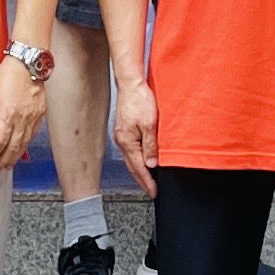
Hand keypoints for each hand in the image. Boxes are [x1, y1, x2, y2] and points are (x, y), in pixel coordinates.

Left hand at [0, 52, 48, 170]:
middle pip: (14, 146)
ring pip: (25, 142)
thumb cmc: (7, 75)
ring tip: (10, 164)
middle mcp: (22, 118)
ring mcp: (34, 117)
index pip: (0, 140)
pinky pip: (33, 134)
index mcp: (8, 113)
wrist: (28, 63)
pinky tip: (22, 149)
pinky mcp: (41, 114)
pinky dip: (27, 144)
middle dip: (6, 159)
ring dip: (17, 155)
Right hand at [109, 69, 158, 189]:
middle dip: (142, 179)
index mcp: (127, 141)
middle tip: (150, 190)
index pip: (138, 168)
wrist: (131, 83)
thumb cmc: (139, 100)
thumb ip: (151, 146)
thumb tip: (151, 164)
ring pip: (131, 158)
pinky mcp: (124, 129)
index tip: (153, 191)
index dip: (147, 181)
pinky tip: (142, 159)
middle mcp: (122, 140)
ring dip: (139, 170)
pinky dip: (137, 158)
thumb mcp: (150, 124)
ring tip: (147, 179)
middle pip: (132, 166)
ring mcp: (122, 135)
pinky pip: (131, 149)